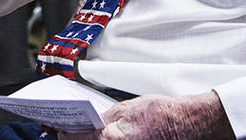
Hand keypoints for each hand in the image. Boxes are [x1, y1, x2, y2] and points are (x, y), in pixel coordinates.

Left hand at [58, 92, 233, 139]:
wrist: (186, 124)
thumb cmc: (161, 114)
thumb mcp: (125, 109)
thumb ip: (104, 118)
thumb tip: (89, 123)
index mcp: (110, 139)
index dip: (64, 134)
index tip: (59, 130)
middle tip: (68, 134)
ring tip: (85, 135)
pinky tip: (105, 139)